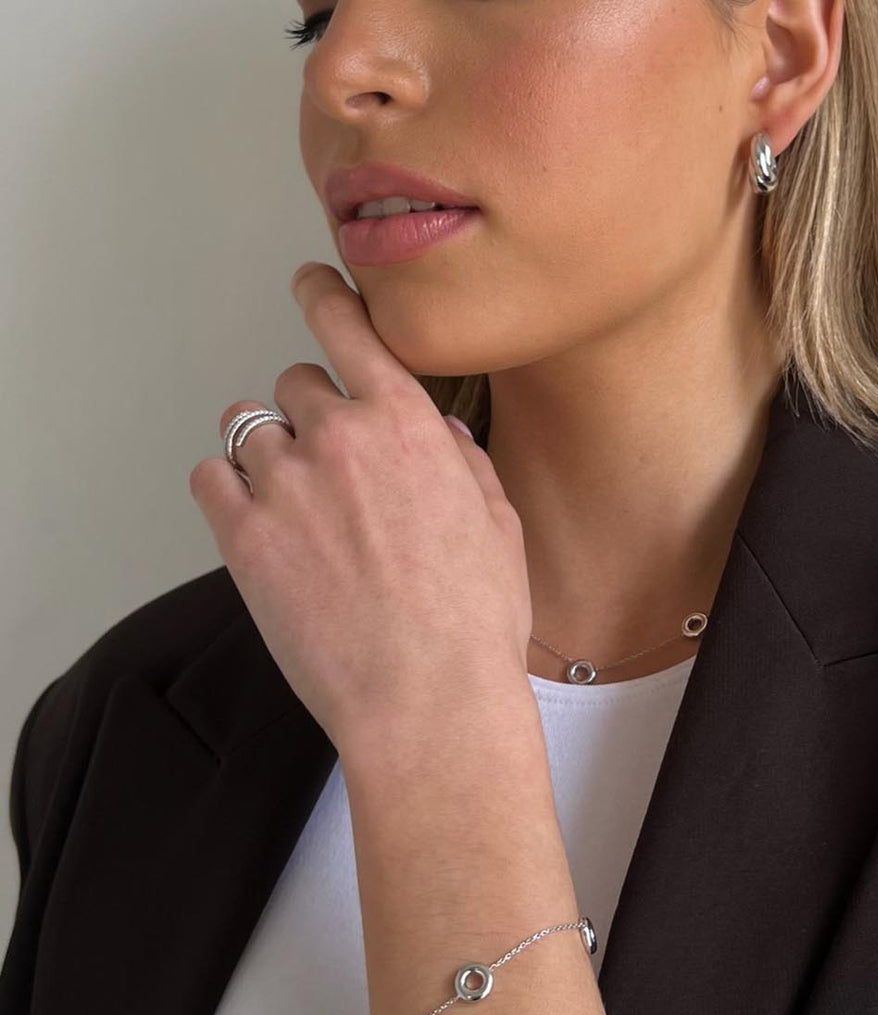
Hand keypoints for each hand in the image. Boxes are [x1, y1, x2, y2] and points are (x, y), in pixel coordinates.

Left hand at [189, 262, 532, 749]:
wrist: (429, 699)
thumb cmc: (474, 624)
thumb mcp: (499, 528)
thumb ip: (465, 465)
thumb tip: (440, 438)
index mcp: (408, 424)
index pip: (349, 327)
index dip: (324, 295)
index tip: (311, 283)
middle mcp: (340, 437)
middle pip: (294, 384)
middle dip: (309, 417)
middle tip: (328, 470)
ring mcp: (285, 484)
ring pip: (246, 427)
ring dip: (265, 452)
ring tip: (292, 504)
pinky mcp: (243, 537)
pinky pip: (209, 477)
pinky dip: (226, 489)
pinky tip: (255, 520)